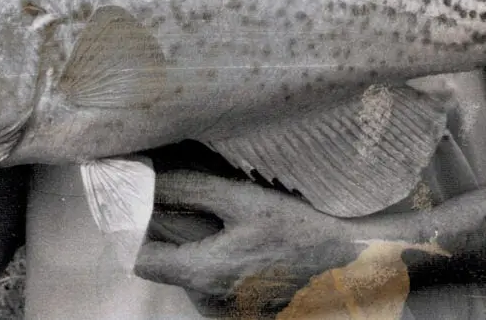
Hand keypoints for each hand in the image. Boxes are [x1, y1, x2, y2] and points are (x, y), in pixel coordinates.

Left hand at [135, 171, 360, 317]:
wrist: (346, 267)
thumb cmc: (297, 230)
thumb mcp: (244, 199)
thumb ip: (192, 189)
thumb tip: (153, 179)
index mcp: (202, 273)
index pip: (142, 259)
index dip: (140, 229)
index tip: (148, 203)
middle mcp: (207, 302)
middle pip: (169, 265)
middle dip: (176, 234)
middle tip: (201, 203)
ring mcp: (225, 313)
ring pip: (193, 274)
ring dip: (201, 248)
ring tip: (232, 223)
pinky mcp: (242, 316)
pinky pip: (215, 285)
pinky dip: (221, 263)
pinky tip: (248, 244)